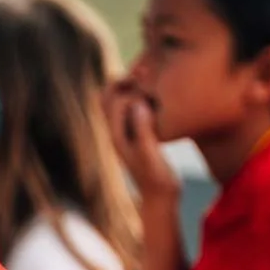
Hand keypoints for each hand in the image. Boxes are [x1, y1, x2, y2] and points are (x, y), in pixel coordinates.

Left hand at [104, 78, 179, 200]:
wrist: (159, 197)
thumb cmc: (156, 179)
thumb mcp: (151, 154)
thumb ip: (143, 130)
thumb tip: (139, 104)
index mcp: (116, 135)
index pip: (112, 99)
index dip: (129, 85)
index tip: (149, 79)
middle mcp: (117, 132)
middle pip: (109, 97)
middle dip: (125, 82)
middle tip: (149, 72)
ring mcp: (127, 134)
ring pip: (121, 102)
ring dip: (134, 89)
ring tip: (154, 80)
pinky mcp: (139, 135)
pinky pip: (135, 109)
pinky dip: (144, 98)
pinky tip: (161, 97)